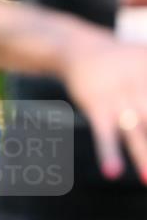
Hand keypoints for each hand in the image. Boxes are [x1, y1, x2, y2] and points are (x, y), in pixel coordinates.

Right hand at [60, 32, 146, 182]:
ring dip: (144, 156)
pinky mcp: (97, 105)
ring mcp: (119, 97)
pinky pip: (104, 133)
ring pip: (136, 132)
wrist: (80, 47)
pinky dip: (108, 152)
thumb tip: (146, 117)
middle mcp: (141, 86)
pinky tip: (112, 172)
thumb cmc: (124, 60)